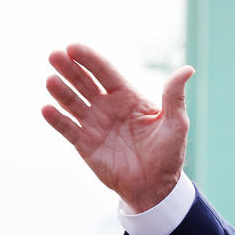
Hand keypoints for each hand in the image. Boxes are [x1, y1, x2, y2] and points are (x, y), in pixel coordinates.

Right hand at [42, 44, 194, 211]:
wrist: (156, 187)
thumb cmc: (168, 154)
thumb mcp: (176, 123)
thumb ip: (174, 96)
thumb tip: (188, 69)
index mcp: (127, 97)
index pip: (105, 72)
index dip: (89, 59)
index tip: (73, 47)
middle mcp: (107, 107)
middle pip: (84, 83)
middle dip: (69, 69)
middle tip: (54, 55)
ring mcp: (95, 125)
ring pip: (73, 103)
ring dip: (61, 91)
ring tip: (50, 80)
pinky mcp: (85, 145)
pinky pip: (68, 129)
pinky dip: (57, 120)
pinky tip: (47, 109)